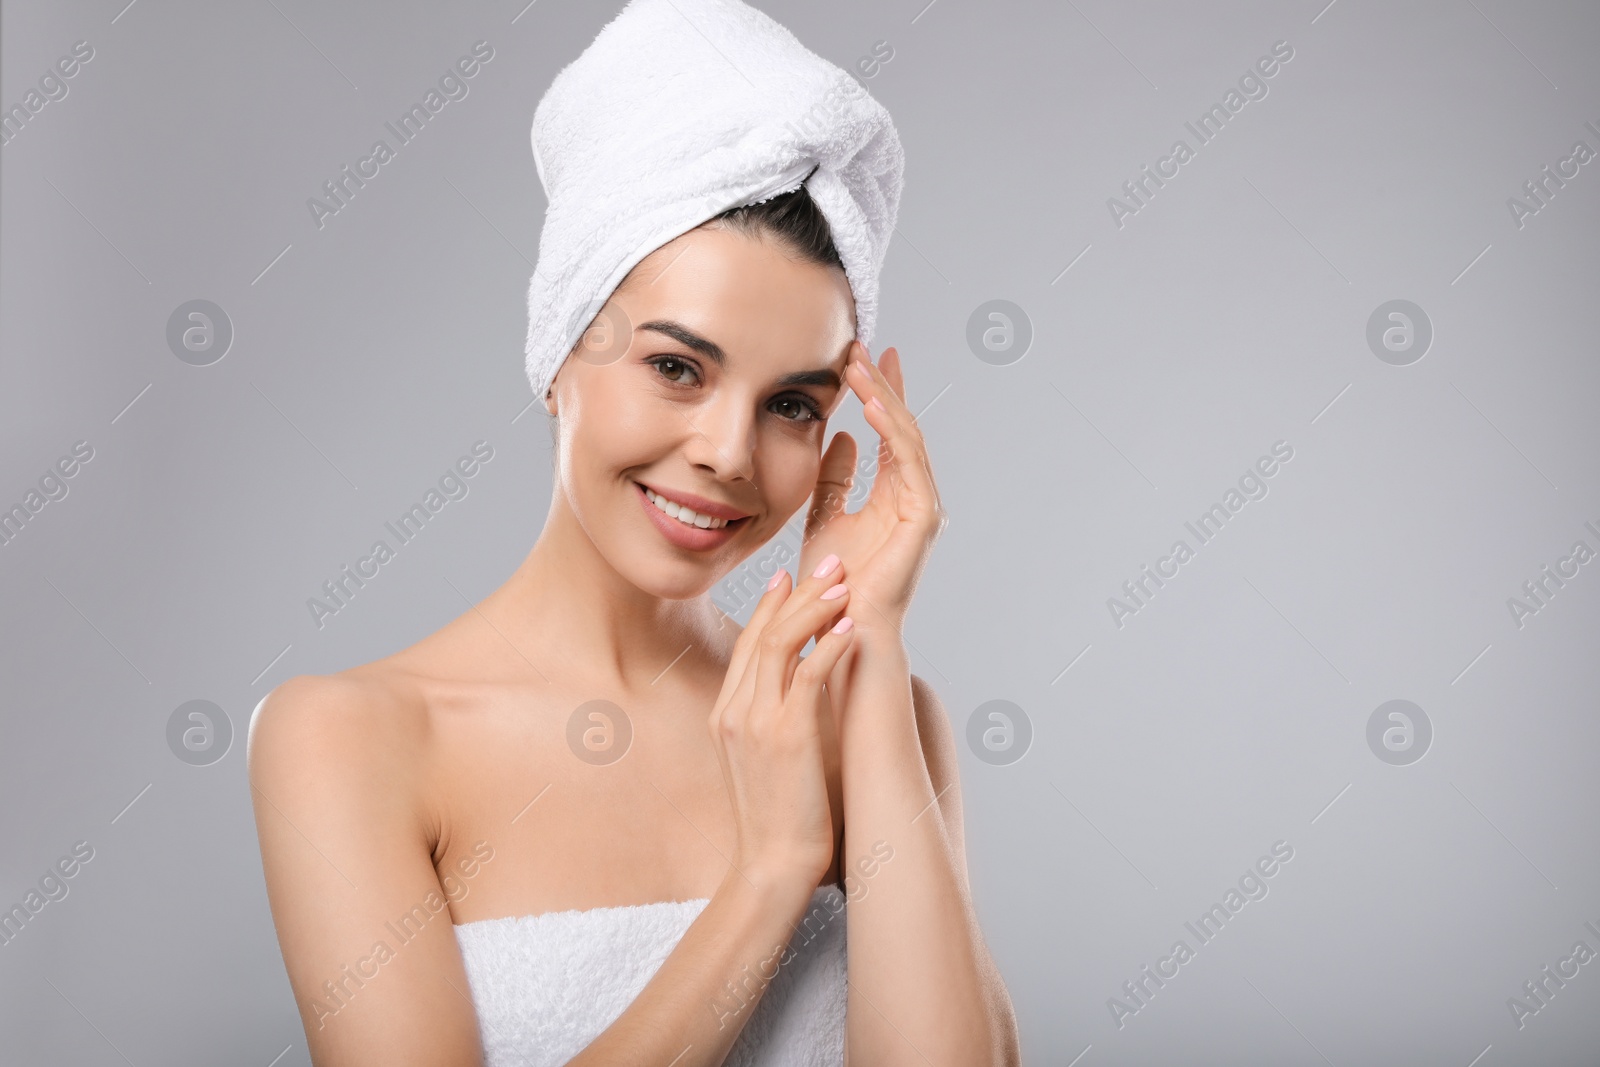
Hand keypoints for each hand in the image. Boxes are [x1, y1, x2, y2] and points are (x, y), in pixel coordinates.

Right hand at [708, 559, 854, 891]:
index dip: (770, 605)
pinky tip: (851, 627)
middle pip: (763, 632)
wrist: (771, 866)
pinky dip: (830, 645)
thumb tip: (796, 696)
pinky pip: (808, 676)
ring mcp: (756, 722)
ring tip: (844, 583)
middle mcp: (735, 710)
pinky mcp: (786, 736)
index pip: (748, 643)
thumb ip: (770, 721)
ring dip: (815, 607)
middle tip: (831, 563)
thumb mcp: (761, 760)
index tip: (791, 576)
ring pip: (782, 643)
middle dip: (799, 592)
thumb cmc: (777, 819)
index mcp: (726, 713)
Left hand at [798, 342, 945, 637]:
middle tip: (862, 344)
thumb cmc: (831, 582)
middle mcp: (913, 497)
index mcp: (893, 495)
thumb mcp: (823, 515)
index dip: (879, 392)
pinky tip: (871, 403)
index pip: (890, 432)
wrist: (839, 625)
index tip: (864, 355)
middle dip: (882, 384)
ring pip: (907, 436)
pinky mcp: (922, 518)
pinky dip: (892, 430)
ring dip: (884, 397)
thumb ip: (834, 478)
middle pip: (902, 426)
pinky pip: (909, 462)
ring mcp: (922, 506)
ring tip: (860, 363)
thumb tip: (840, 438)